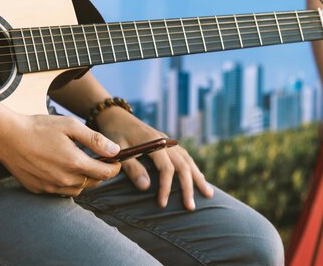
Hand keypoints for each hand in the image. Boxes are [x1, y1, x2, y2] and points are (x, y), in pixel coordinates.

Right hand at [0, 114, 121, 195]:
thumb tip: (115, 150)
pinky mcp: (39, 190)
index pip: (106, 173)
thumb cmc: (39, 127)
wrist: (7, 136)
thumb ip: (94, 140)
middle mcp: (65, 180)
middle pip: (93, 182)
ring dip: (83, 179)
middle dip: (100, 172)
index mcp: (75, 163)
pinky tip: (60, 168)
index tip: (116, 160)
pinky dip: (66, 182)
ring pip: (77, 189)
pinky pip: (60, 191)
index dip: (115, 166)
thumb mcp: (70, 126)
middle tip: (98, 159)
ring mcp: (50, 187)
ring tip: (78, 163)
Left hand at [97, 107, 213, 209]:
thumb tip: (147, 187)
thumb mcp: (118, 150)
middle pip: (183, 165)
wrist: (115, 116)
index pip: (166, 168)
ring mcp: (168, 140)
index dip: (166, 187)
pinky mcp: (168, 142)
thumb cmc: (114, 134)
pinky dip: (193, 168)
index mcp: (153, 142)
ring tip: (208, 194)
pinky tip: (199, 178)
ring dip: (197, 177)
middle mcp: (165, 140)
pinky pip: (185, 155)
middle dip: (188, 187)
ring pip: (188, 159)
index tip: (163, 204)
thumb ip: (132, 168)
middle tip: (191, 207)